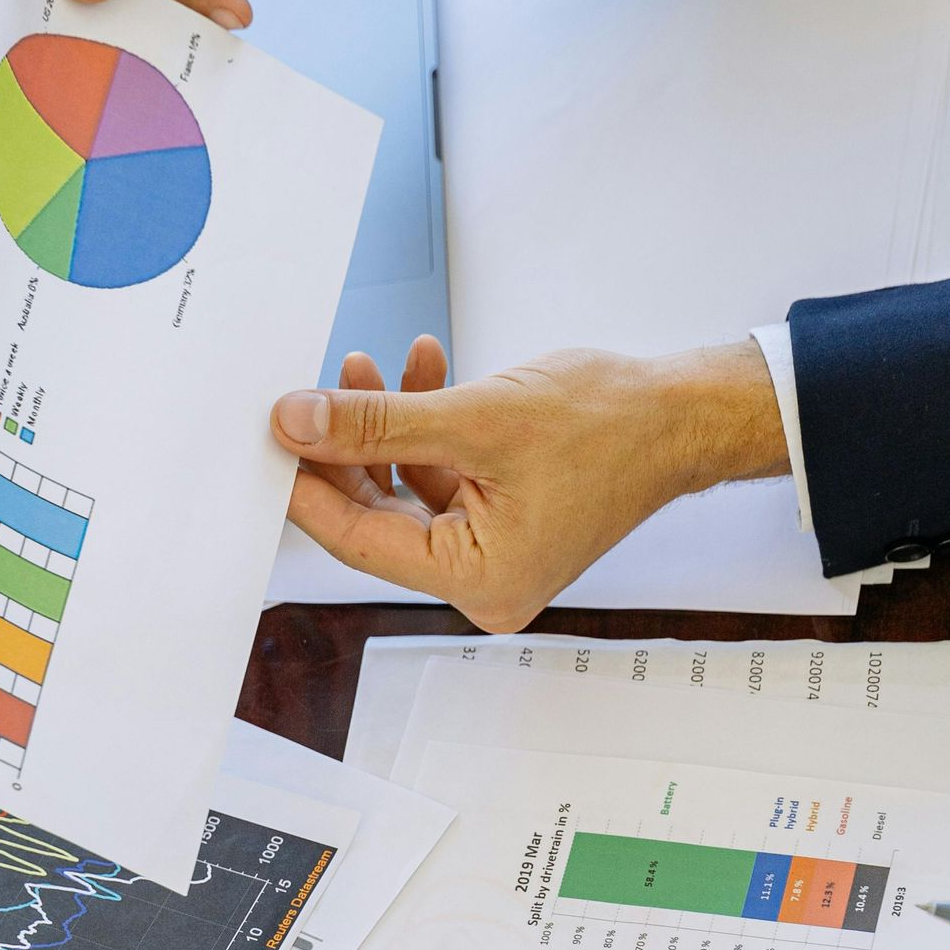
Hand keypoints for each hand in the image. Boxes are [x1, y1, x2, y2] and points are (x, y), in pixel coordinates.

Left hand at [272, 338, 788, 629]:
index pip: (358, 541)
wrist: (680, 413)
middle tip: (312, 391)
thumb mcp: (476, 417)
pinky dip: (422, 427)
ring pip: (402, 489)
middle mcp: (482, 582)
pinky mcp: (500, 519)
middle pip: (374, 517)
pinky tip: (421, 371)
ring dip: (383, 425)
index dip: (307, 484)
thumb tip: (297, 424)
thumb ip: (377, 423)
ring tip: (372, 365)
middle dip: (346, 446)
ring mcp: (491, 552)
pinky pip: (438, 476)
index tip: (268, 437)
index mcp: (479, 583)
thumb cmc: (611, 425)